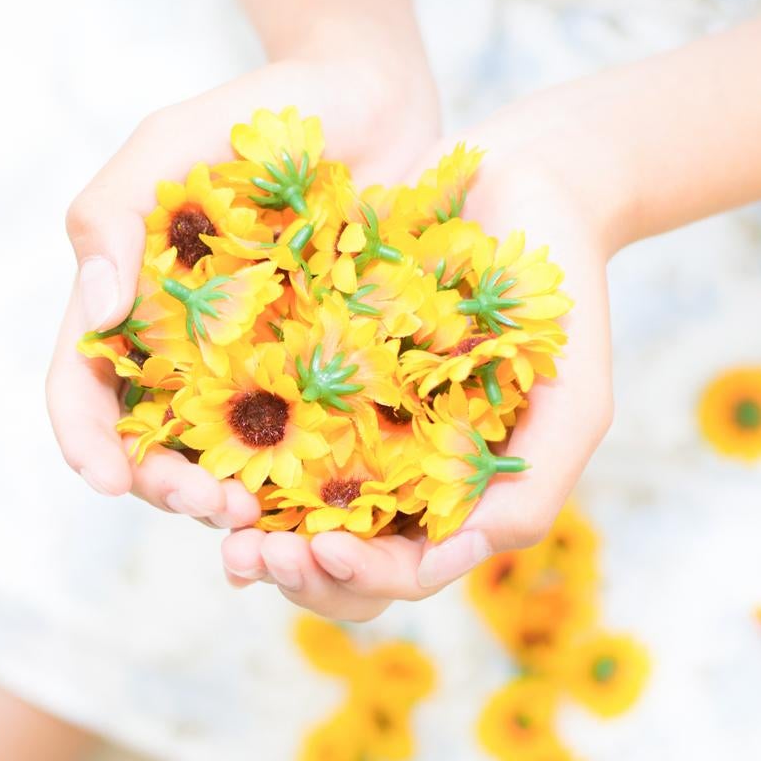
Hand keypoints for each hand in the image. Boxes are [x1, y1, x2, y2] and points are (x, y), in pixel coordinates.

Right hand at [47, 54, 439, 525]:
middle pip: (154, 444)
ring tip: (262, 518)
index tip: (108, 479)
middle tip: (213, 503)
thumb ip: (114, 213)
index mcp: (134, 305)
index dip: (85, 440)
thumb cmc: (262, 115)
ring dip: (232, 500)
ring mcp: (260, 368)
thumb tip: (96, 310)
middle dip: (168, 486)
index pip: (84, 386)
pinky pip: (311, 443)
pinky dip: (303, 486)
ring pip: (227, 460)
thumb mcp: (170, 144)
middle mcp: (188, 351)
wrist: (374, 98)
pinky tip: (322, 509)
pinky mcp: (330, 375)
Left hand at [220, 106, 621, 619]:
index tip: (323, 548)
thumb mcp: (573, 401)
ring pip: (280, 498)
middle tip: (245, 554)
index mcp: (447, 496)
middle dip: (288, 567)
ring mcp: (343, 417)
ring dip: (240, 517)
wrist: (527, 184)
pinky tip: (188, 432)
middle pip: (327, 554)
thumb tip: (455, 559)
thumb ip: (530, 490)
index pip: (396, 570)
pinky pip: (252, 410)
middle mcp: (388, 469)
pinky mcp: (303, 360)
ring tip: (203, 504)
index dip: (356, 576)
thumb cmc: (560, 299)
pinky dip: (221, 436)